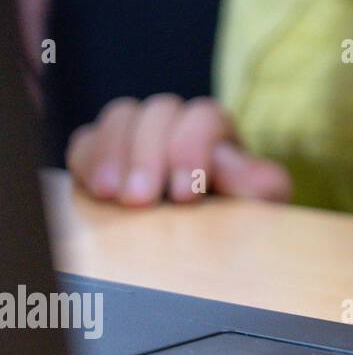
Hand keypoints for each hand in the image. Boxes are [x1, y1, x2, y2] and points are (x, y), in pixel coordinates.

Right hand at [67, 94, 291, 205]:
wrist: (214, 244)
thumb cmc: (244, 219)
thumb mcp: (262, 203)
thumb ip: (253, 180)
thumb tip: (224, 159)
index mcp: (220, 130)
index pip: (204, 116)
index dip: (191, 148)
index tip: (185, 195)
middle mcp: (179, 124)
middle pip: (160, 110)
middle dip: (148, 154)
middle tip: (140, 200)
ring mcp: (139, 136)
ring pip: (122, 116)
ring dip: (114, 153)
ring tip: (112, 195)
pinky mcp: (105, 156)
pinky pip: (87, 140)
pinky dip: (88, 160)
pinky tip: (95, 190)